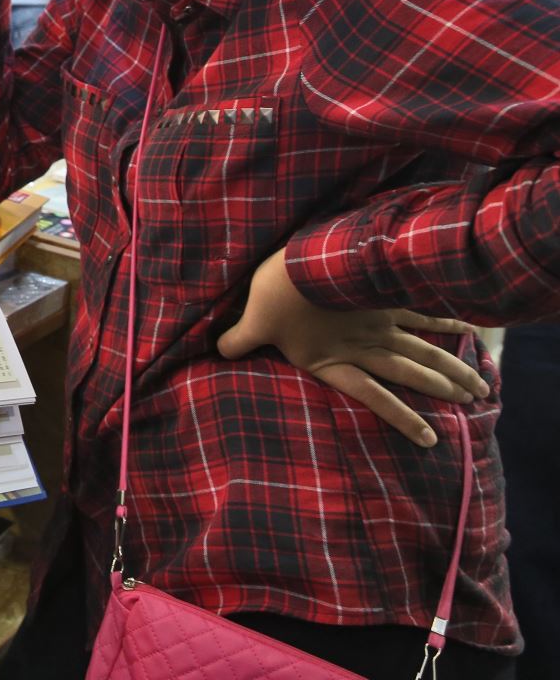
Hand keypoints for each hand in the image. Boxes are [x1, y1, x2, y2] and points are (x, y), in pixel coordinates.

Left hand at [217, 248, 487, 445]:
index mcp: (334, 359)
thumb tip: (217, 352)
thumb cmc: (277, 292)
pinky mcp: (386, 296)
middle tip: (474, 404)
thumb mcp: (253, 320)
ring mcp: (380, 321)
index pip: (373, 397)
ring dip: (454, 367)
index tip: (431, 439)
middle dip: (443, 391)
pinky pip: (421, 311)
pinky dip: (446, 319)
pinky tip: (469, 328)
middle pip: (412, 373)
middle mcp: (364, 345)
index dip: (402, 418)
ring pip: (425, 349)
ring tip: (481, 385)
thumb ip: (239, 341)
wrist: (305, 257)